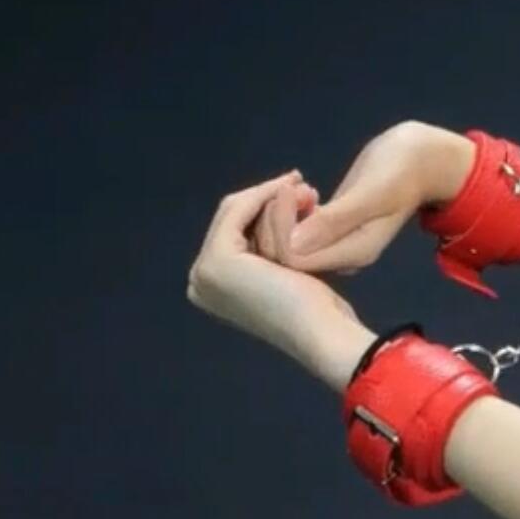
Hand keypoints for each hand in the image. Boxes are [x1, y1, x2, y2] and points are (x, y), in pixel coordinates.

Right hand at [187, 173, 372, 381]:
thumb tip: (272, 216)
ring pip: (233, 211)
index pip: (232, 232)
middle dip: (267, 196)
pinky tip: (293, 188)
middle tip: (305, 184)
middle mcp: (198, 282)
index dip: (264, 208)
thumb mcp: (283, 271)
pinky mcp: (217, 260)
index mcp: (208, 287)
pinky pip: (239, 211)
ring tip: (307, 190)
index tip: (302, 193)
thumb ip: (267, 249)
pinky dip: (265, 195)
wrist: (321, 333)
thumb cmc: (315, 310)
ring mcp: (203, 272)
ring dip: (270, 194)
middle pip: (229, 219)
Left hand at [279, 121, 476, 276]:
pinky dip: (286, 211)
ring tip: (293, 185)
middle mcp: (343, 256)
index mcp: (355, 253)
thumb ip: (336, 220)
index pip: (296, 258)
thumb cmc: (400, 170)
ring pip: (287, 244)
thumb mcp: (372, 192)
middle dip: (275, 222)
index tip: (286, 191)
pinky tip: (299, 188)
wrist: (421, 160)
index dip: (280, 229)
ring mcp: (336, 245)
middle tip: (286, 186)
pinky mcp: (329, 230)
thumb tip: (294, 243)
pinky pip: (294, 231)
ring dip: (279, 215)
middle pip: (287, 255)